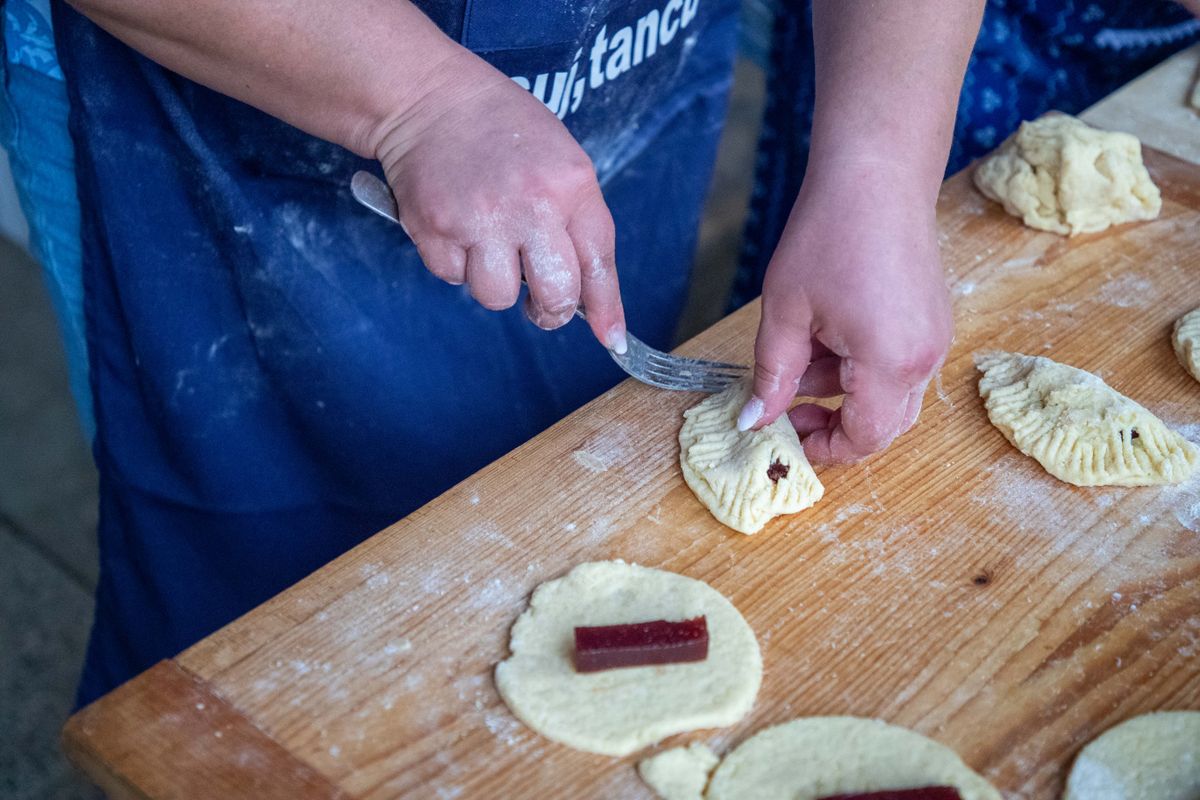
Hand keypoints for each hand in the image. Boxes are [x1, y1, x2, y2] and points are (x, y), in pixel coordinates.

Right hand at [373, 49, 626, 349]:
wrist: (430, 98)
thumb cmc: (504, 131)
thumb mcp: (562, 163)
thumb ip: (578, 222)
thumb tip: (588, 295)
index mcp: (571, 186)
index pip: (599, 264)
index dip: (606, 309)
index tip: (612, 340)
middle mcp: (530, 206)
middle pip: (555, 295)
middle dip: (549, 309)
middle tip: (540, 299)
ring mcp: (480, 220)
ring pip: (498, 297)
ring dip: (494, 282)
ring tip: (488, 242)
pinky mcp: (435, 228)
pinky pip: (452, 277)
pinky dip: (455, 262)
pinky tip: (457, 225)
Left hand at [738, 160, 952, 463]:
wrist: (877, 175)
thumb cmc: (829, 235)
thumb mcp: (786, 312)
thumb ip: (771, 375)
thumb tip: (754, 421)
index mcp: (889, 363)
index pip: (864, 438)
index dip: (824, 449)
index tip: (786, 438)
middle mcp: (924, 358)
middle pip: (883, 424)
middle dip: (833, 424)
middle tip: (788, 410)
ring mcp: (934, 338)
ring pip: (889, 394)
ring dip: (843, 391)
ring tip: (799, 358)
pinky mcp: (932, 319)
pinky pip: (899, 364)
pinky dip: (862, 367)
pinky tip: (826, 337)